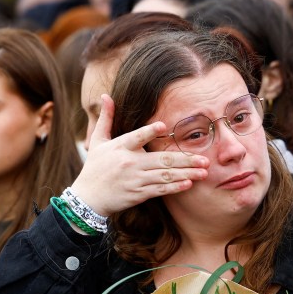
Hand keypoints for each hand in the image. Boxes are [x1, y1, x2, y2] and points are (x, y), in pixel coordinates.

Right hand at [71, 95, 209, 215]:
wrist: (88, 198)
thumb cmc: (94, 167)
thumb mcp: (97, 141)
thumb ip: (106, 118)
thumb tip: (105, 95)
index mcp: (120, 147)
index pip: (137, 137)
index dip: (149, 132)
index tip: (164, 126)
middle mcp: (129, 163)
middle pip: (161, 160)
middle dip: (185, 160)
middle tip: (204, 159)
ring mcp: (135, 180)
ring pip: (165, 176)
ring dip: (186, 174)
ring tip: (203, 172)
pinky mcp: (138, 194)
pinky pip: (160, 190)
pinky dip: (175, 187)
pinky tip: (188, 184)